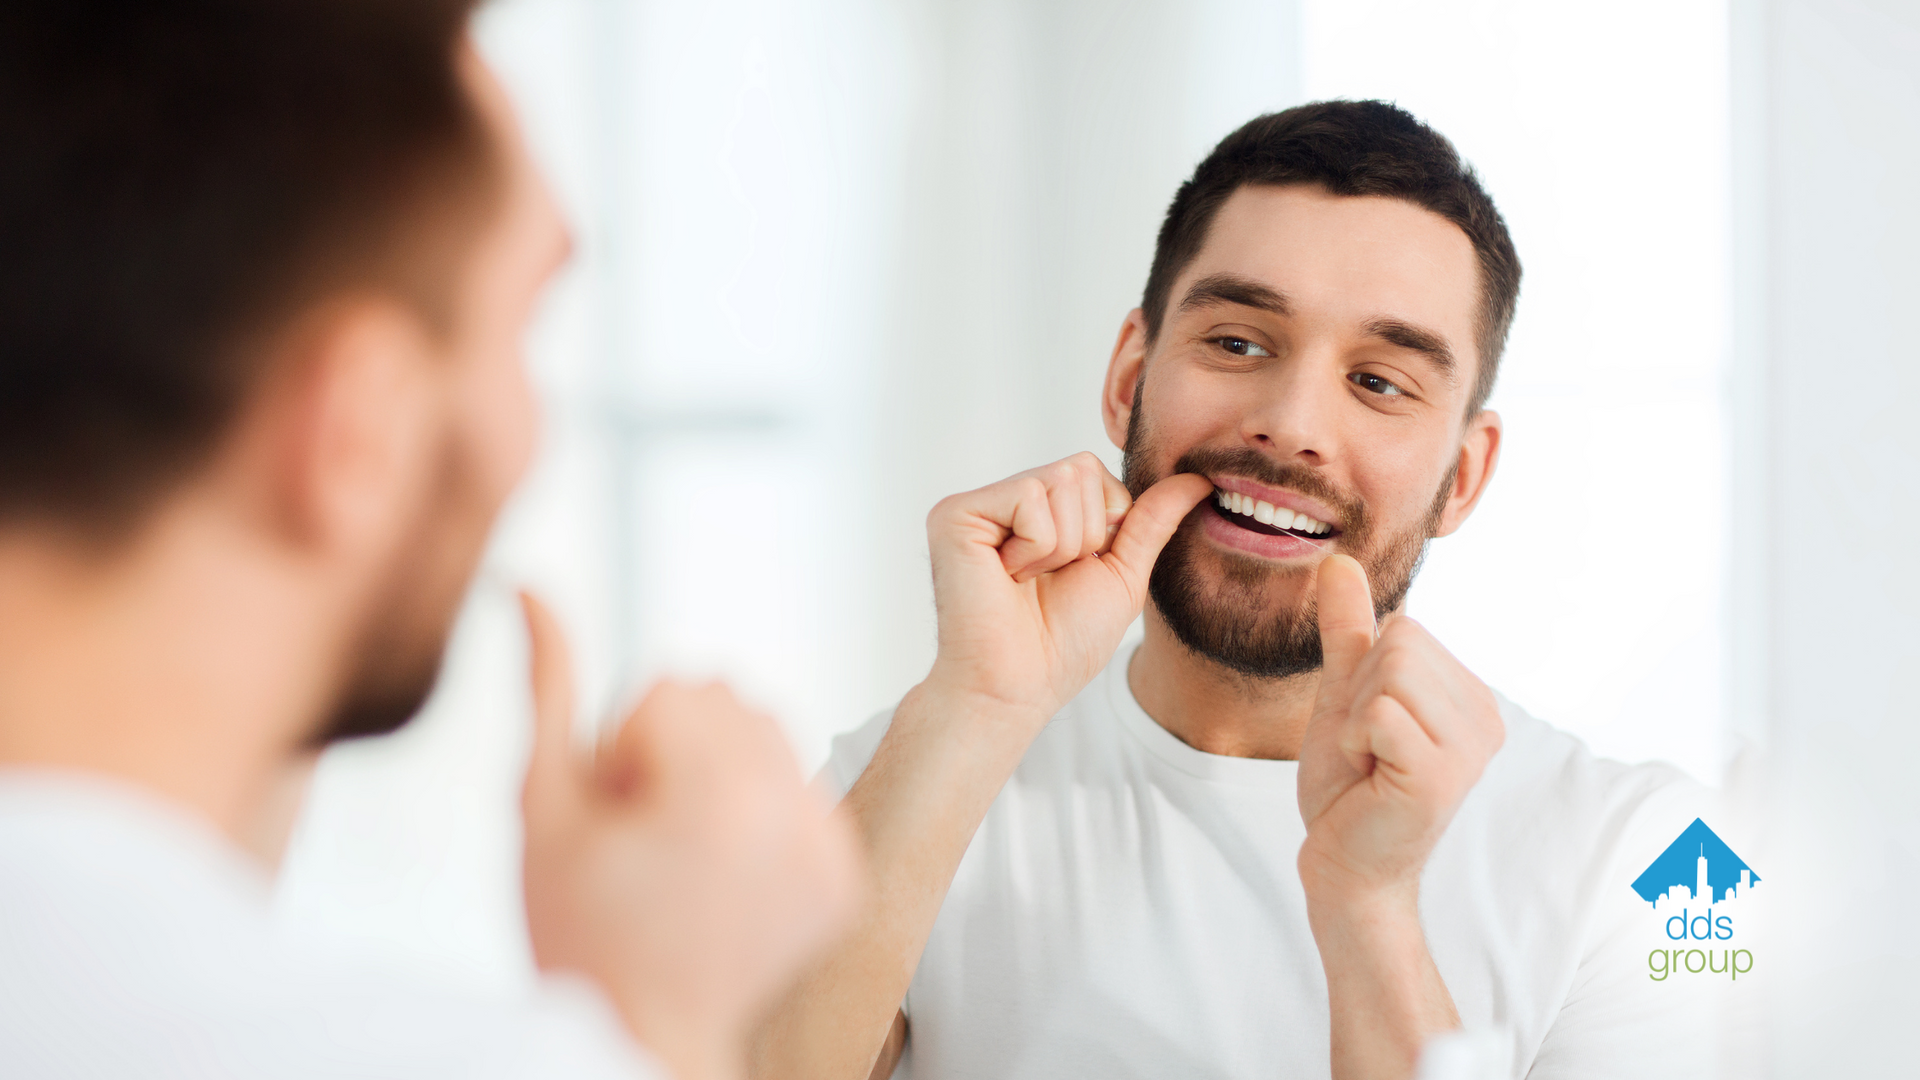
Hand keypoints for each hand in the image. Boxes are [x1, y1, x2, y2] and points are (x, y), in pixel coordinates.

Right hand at [517, 593, 861, 1079]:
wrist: (643, 1036)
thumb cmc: (579, 935)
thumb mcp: (541, 805)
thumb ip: (547, 687)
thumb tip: (531, 588)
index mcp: (719, 795)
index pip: (671, 688)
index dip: (621, 748)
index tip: (616, 818)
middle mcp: (790, 814)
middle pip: (726, 697)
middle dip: (675, 748)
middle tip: (646, 834)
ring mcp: (828, 847)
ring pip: (769, 732)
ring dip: (720, 770)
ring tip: (683, 850)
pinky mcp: (846, 874)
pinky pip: (803, 784)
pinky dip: (762, 811)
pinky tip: (723, 870)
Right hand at [923, 452, 1211, 723]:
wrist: (1019, 687)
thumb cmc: (1063, 642)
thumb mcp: (1122, 573)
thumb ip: (1152, 521)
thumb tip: (1199, 478)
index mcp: (1038, 510)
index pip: (1095, 471)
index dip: (1105, 526)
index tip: (1072, 572)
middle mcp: (1004, 500)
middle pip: (1081, 469)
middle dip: (1085, 535)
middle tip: (1047, 579)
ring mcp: (978, 504)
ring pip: (1060, 480)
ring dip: (1062, 546)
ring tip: (1025, 581)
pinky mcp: (955, 514)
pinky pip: (1029, 497)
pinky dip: (1035, 548)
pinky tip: (1006, 577)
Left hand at [1295, 555, 1502, 903]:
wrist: (1344, 864)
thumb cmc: (1348, 786)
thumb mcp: (1344, 693)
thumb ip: (1348, 629)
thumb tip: (1337, 560)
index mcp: (1471, 696)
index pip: (1405, 627)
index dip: (1365, 675)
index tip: (1372, 730)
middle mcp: (1485, 717)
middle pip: (1400, 639)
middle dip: (1360, 692)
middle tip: (1368, 750)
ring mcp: (1469, 748)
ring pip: (1389, 671)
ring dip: (1356, 718)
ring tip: (1371, 763)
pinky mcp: (1440, 775)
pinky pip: (1378, 713)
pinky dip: (1355, 741)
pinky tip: (1371, 779)